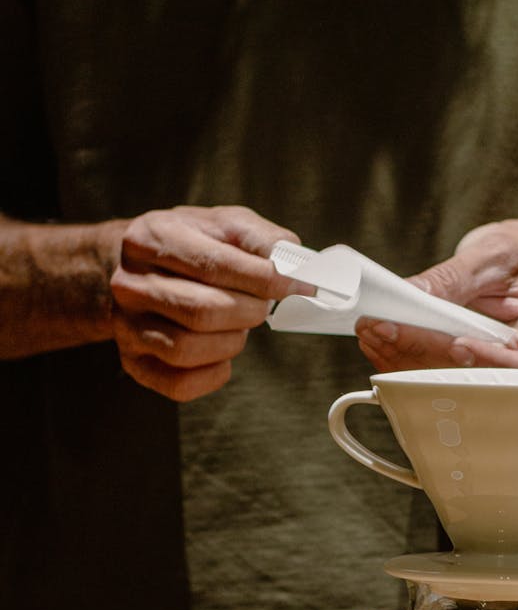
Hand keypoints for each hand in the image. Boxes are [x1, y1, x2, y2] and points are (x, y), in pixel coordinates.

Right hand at [110, 205, 309, 400]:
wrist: (142, 270)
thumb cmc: (190, 247)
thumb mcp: (222, 225)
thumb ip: (260, 238)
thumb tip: (293, 263)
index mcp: (148, 238)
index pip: (213, 264)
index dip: (265, 279)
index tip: (299, 285)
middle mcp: (129, 284)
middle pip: (202, 311)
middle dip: (249, 312)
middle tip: (262, 307)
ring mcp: (126, 327)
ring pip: (188, 350)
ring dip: (232, 342)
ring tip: (239, 326)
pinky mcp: (134, 364)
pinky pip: (180, 385)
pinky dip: (214, 373)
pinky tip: (221, 351)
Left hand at [356, 219, 517, 372]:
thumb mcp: (496, 254)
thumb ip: (456, 277)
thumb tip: (415, 295)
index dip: (487, 358)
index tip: (456, 344)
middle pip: (474, 375)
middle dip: (426, 355)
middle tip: (385, 333)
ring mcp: (493, 371)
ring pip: (447, 377)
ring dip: (405, 358)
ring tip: (373, 333)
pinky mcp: (467, 368)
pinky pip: (435, 369)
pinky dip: (405, 356)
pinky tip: (381, 340)